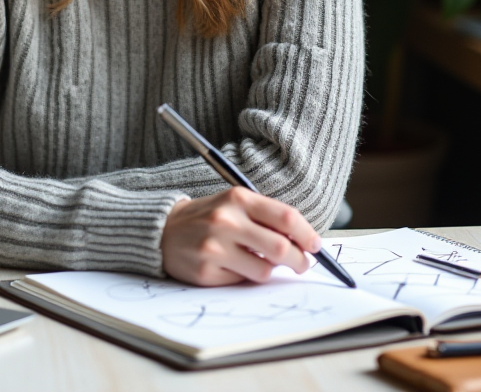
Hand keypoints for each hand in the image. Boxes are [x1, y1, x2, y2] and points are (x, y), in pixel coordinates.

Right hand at [161, 186, 320, 285]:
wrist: (164, 229)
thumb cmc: (209, 216)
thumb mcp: (235, 204)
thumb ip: (267, 217)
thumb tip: (305, 241)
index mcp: (238, 198)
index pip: (285, 217)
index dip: (307, 234)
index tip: (316, 246)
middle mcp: (226, 221)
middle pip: (281, 248)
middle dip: (299, 260)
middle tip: (302, 263)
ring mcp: (215, 247)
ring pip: (265, 270)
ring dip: (271, 270)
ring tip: (261, 262)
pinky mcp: (206, 272)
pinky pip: (243, 281)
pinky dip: (247, 277)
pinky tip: (235, 266)